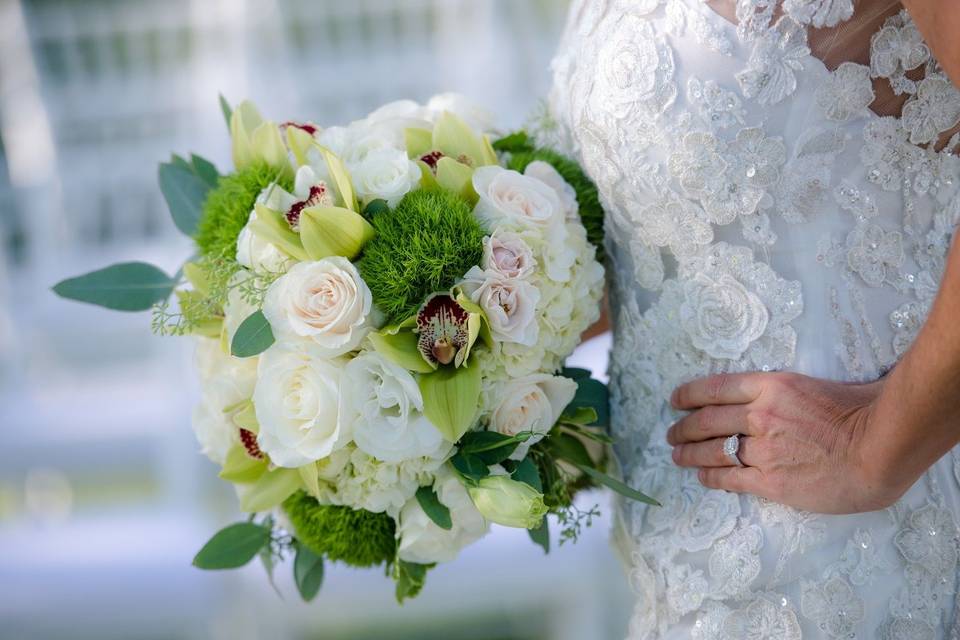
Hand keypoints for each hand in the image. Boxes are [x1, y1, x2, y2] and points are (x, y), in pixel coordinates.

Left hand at [666, 372, 904, 513]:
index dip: (689, 395)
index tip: (675, 400)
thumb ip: (783, 393)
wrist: (880, 447)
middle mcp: (759, 415)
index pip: (715, 387)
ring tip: (677, 456)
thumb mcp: (812, 385)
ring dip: (689, 454)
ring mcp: (762, 449)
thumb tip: (765, 399)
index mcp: (770, 386)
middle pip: (706, 421)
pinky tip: (702, 477)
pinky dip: (711, 478)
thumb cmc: (859, 411)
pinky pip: (729, 478)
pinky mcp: (770, 480)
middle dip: (683, 428)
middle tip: (671, 433)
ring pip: (712, 451)